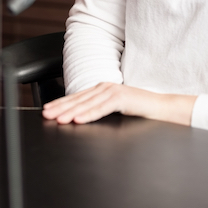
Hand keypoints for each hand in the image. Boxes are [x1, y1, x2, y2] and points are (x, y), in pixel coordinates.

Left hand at [41, 82, 195, 125]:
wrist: (162, 108)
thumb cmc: (138, 111)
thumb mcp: (114, 110)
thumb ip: (98, 110)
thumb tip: (79, 118)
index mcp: (101, 89)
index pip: (77, 98)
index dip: (61, 104)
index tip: (47, 110)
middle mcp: (104, 88)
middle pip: (78, 100)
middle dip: (60, 108)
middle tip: (46, 115)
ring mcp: (112, 91)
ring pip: (86, 104)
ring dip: (70, 112)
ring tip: (58, 119)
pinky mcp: (121, 99)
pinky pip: (101, 109)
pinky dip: (88, 114)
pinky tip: (78, 120)